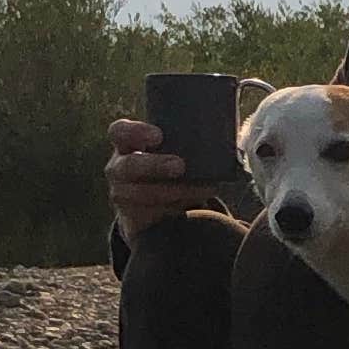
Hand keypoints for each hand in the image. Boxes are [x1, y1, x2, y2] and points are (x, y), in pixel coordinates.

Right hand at [106, 115, 199, 235]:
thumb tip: (229, 129)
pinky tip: (196, 204)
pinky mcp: (133, 219)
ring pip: (143, 194)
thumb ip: (185, 138)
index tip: (159, 135)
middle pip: (128, 166)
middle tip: (180, 165)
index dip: (135, 132)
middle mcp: (118, 169)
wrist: (152, 205)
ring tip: (204, 187)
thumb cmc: (167, 165)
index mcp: (126, 145)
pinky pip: (152, 215)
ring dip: (175, 191)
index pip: (119, 132)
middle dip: (154, 165)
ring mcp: (122, 195)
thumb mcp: (169, 149)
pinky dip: (176, 209)